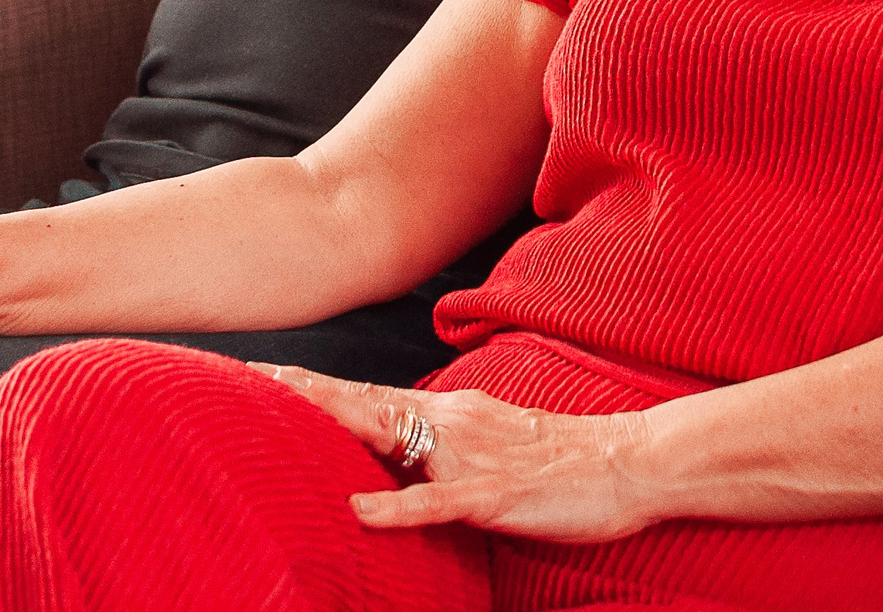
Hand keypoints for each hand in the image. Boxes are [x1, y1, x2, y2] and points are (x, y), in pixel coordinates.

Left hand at [249, 365, 656, 542]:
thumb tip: (405, 458)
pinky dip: (394, 507)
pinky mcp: (495, 494)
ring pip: (393, 440)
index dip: (317, 386)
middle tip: (252, 377)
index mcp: (453, 413)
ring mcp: (473, 458)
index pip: (371, 395)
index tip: (265, 373)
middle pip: (367, 404)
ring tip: (283, 418)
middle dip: (308, 393)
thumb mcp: (495, 443)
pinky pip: (436, 502)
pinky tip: (357, 510)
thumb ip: (448, 447)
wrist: (630, 460)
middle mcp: (455, 424)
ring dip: (337, 428)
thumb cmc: (565, 460)